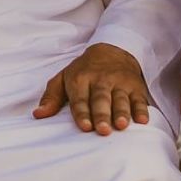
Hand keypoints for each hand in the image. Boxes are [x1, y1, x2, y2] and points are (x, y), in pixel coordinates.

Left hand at [33, 43, 149, 134]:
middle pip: (101, 99)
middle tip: (103, 130)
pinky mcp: (136, 86)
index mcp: (80, 79)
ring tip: (122, 125)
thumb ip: (52, 97)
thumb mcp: (64, 78)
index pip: (80, 99)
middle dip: (102, 115)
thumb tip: (38, 115)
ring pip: (121, 99)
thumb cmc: (84, 71)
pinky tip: (142, 120)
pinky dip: (142, 109)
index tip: (84, 127)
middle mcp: (101, 80)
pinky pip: (139, 98)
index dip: (82, 113)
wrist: (112, 50)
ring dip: (122, 112)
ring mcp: (120, 83)